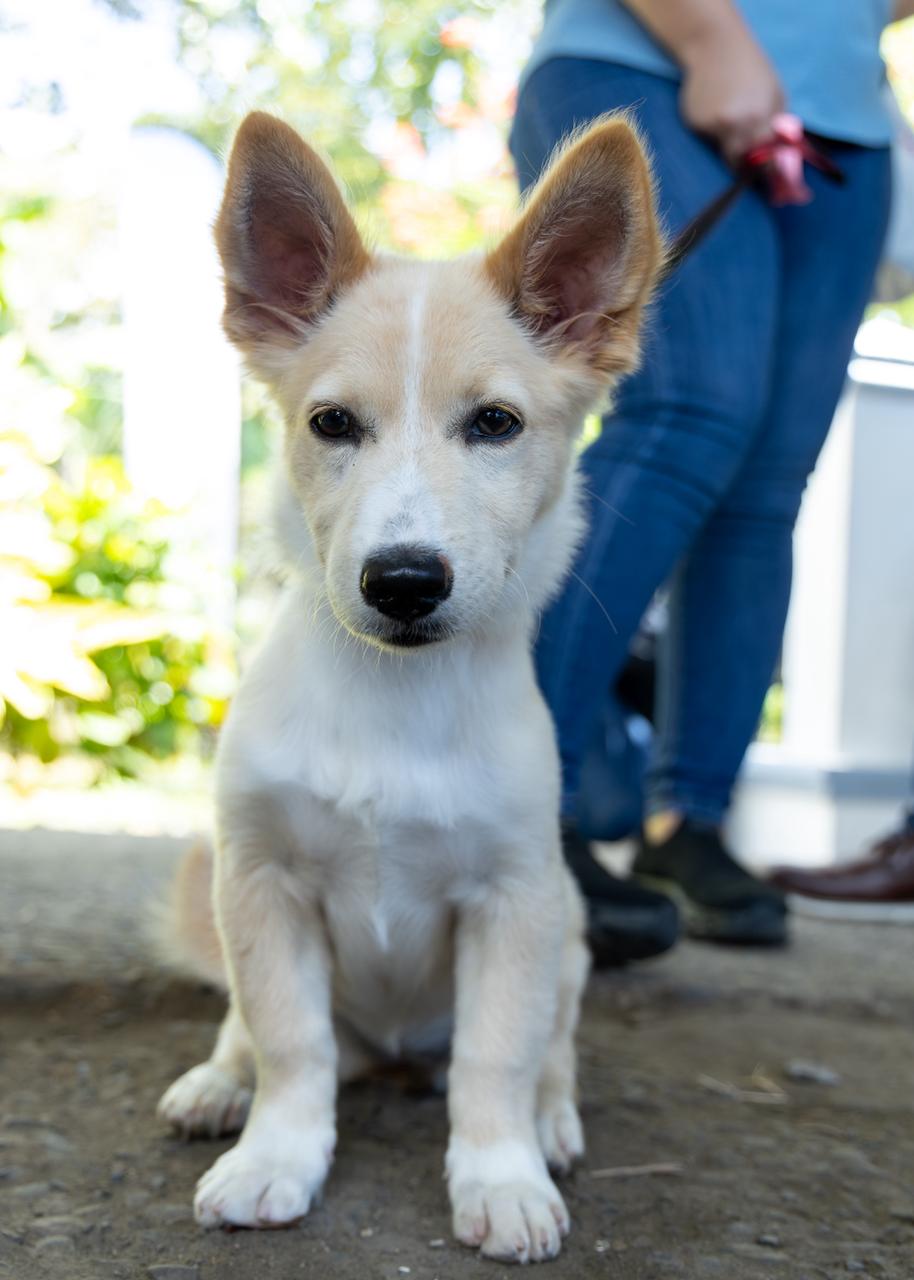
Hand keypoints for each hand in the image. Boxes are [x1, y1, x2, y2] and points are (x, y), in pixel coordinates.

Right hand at [679, 25, 784, 166]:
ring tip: (730, 123)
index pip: (766, 161)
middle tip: (749, 164)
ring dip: (728, 146)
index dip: (768, 175)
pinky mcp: (695, 124)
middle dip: (744, 167)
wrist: (715, 46)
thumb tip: (783, 156)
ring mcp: (712, 126)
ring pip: (721, 152)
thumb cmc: (752, 69)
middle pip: (739, 164)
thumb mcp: (775, 94)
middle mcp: (734, 126)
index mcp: (759, 119)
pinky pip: (706, 139)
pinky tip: (713, 110)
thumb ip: (779, 126)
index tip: (769, 183)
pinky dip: (711, 132)